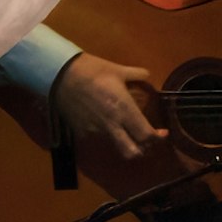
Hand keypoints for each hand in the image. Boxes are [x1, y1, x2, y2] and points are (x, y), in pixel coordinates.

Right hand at [52, 52, 166, 159]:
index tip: (161, 132)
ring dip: (123, 142)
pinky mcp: (81, 132)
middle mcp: (112, 125)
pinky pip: (98, 138)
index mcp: (124, 110)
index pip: (147, 135)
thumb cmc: (92, 70)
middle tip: (144, 140)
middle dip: (142, 150)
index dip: (158, 138)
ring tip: (123, 130)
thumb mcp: (117, 69)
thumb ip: (136, 74)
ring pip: (115, 147)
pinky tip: (102, 122)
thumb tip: (147, 75)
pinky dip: (105, 134)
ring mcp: (96, 131)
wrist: (60, 74)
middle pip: (132, 152)